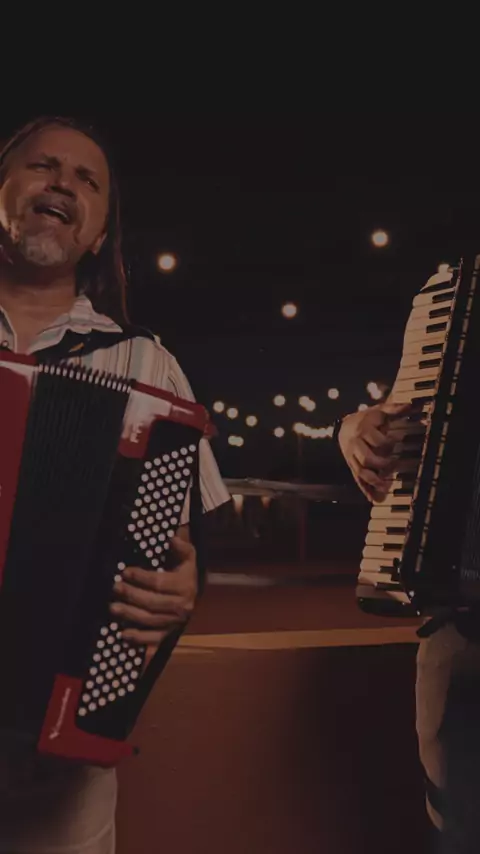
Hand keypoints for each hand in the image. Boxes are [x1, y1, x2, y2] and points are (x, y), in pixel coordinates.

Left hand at [110, 536, 197, 658]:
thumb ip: (182, 547)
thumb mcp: (188, 557)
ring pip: (150, 620)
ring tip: (113, 607)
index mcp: (186, 587)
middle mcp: (183, 606)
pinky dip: (138, 638)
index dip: (141, 577)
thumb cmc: (185, 572)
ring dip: (130, 615)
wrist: (193, 595)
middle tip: (115, 587)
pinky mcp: (169, 633)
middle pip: (152, 602)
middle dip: (131, 595)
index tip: (125, 571)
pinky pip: (153, 639)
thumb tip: (172, 539)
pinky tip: (123, 633)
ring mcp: (175, 622)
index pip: (160, 582)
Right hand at [338, 401, 412, 501]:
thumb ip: (394, 408)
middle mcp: (355, 445)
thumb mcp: (380, 410)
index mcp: (363, 430)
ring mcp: (352, 457)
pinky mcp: (351, 466)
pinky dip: (365, 489)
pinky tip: (374, 498)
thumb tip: (410, 405)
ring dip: (374, 481)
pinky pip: (357, 479)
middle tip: (395, 464)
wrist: (344, 426)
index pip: (377, 441)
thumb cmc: (367, 419)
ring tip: (387, 487)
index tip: (397, 442)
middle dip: (382, 464)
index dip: (389, 443)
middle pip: (367, 458)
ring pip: (361, 472)